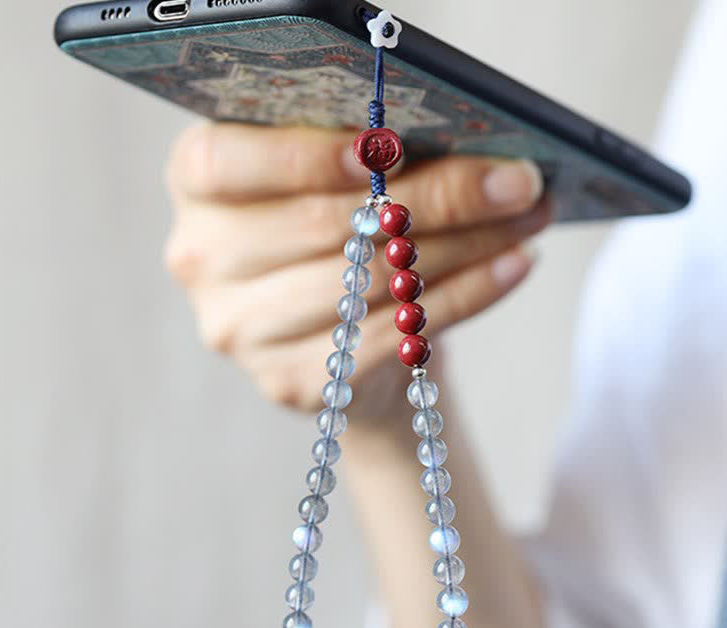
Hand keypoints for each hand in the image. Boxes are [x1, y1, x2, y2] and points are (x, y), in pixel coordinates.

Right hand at [165, 124, 548, 419]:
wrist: (336, 329)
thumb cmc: (335, 228)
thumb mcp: (335, 177)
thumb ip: (372, 155)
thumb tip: (478, 147)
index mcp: (198, 184)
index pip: (227, 164)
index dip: (307, 157)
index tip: (391, 147)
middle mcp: (203, 259)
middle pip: (322, 225)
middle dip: (436, 197)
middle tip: (516, 179)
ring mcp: (240, 328)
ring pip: (364, 282)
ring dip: (463, 246)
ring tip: (528, 218)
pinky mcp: (288, 380)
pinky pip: (389, 337)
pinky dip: (462, 296)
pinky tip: (511, 266)